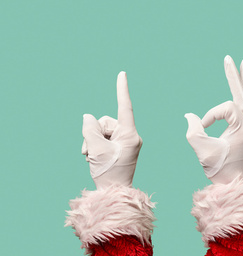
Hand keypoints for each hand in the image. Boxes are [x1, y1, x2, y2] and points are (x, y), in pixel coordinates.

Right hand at [82, 72, 142, 188]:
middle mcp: (130, 135)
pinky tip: (94, 157)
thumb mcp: (95, 149)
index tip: (122, 74)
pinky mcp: (120, 146)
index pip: (125, 107)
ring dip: (92, 141)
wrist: (114, 192)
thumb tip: (88, 117)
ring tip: (92, 156)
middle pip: (106, 122)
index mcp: (130, 134)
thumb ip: (90, 130)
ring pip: (102, 130)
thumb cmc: (108, 172)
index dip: (122, 89)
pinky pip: (103, 138)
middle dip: (93, 133)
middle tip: (90, 151)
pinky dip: (95, 146)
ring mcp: (126, 141)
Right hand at [185, 56, 242, 183]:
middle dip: (235, 76)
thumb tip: (191, 116)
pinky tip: (240, 83)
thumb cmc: (219, 169)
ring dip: (242, 80)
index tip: (203, 127)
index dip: (211, 114)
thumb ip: (194, 130)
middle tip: (230, 58)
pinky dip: (241, 93)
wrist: (233, 184)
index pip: (226, 108)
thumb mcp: (202, 150)